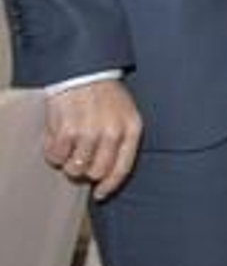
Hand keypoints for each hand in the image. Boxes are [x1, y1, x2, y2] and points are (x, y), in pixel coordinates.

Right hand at [44, 79, 142, 199]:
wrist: (84, 71)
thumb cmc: (105, 95)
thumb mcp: (126, 114)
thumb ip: (123, 141)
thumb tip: (109, 176)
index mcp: (131, 128)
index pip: (122, 168)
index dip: (110, 185)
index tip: (100, 194)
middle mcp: (113, 133)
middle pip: (96, 172)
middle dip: (86, 169)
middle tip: (80, 155)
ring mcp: (90, 133)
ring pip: (75, 168)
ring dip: (69, 160)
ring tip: (70, 142)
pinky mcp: (67, 131)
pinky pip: (56, 157)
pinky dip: (54, 151)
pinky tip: (58, 136)